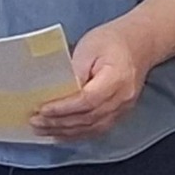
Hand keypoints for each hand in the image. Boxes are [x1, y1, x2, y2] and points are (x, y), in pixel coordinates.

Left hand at [31, 26, 147, 141]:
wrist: (139, 43)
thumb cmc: (112, 41)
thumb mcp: (89, 46)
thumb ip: (75, 70)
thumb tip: (58, 93)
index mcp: (117, 78)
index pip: (88, 100)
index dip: (64, 108)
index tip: (43, 109)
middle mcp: (122, 98)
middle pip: (88, 118)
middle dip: (59, 122)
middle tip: (35, 122)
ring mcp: (123, 109)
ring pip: (91, 128)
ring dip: (65, 131)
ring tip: (42, 130)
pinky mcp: (119, 114)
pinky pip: (97, 129)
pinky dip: (76, 133)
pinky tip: (60, 133)